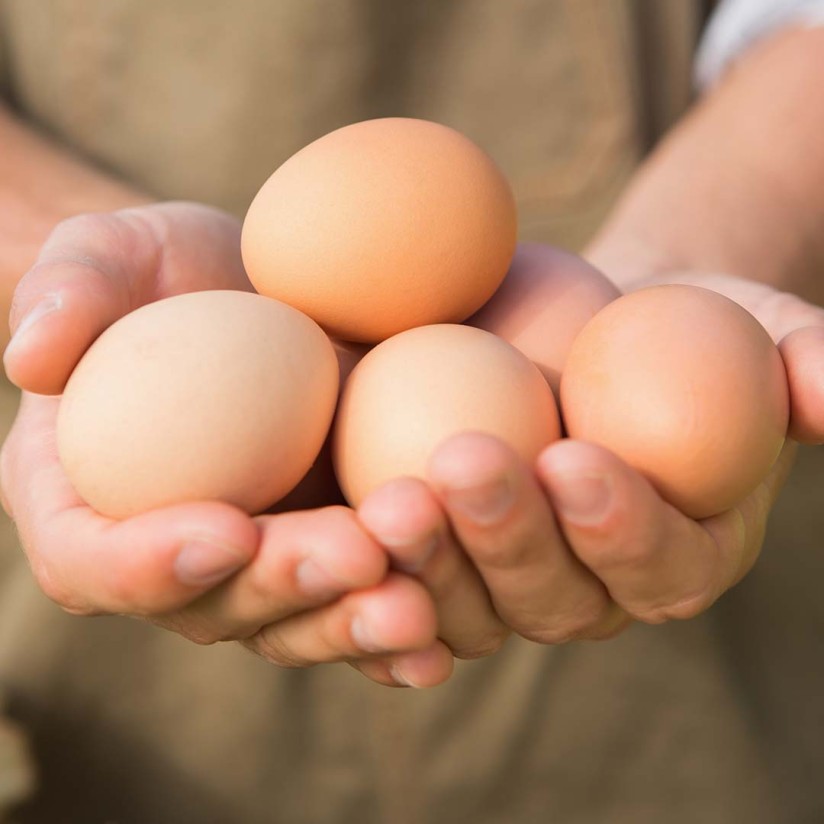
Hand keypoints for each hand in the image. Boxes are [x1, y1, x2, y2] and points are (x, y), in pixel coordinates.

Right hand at [1, 203, 452, 687]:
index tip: (224, 529)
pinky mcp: (329, 554)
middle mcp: (174, 558)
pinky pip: (360, 604)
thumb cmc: (169, 277)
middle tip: (354, 554)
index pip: (93, 562)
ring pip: (299, 624)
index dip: (148, 564)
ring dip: (356, 621)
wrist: (256, 294)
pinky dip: (402, 628)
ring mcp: (259, 566)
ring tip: (416, 600)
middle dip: (285, 591)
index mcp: (90, 506)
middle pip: (216, 608)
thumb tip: (33, 356)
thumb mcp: (111, 255)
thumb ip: (68, 290)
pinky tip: (446, 629)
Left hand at [358, 269, 823, 652]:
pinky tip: (338, 539)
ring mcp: (508, 587)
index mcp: (675, 555)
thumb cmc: (679, 323)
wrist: (589, 320)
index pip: (660, 564)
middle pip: (553, 599)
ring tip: (388, 497)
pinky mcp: (445, 562)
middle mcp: (591, 592)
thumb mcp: (751, 326)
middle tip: (463, 464)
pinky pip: (405, 593)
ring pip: (469, 607)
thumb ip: (801, 363)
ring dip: (428, 561)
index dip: (623, 525)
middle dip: (508, 540)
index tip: (577, 458)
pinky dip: (374, 583)